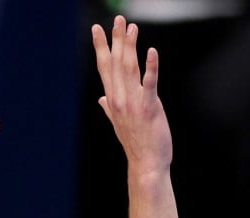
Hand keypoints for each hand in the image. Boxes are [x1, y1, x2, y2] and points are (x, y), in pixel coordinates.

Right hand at [91, 16, 171, 174]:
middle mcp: (119, 99)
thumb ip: (109, 109)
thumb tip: (101, 100)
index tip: (97, 30)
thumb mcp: (119, 125)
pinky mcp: (150, 108)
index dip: (101, 47)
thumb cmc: (136, 145)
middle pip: (116, 63)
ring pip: (130, 69)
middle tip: (119, 20)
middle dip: (116, 40)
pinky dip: (150, 67)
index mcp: (113, 100)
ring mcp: (133, 103)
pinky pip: (150, 84)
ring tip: (132, 28)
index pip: (104, 68)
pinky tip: (152, 52)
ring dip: (131, 47)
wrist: (146, 164)